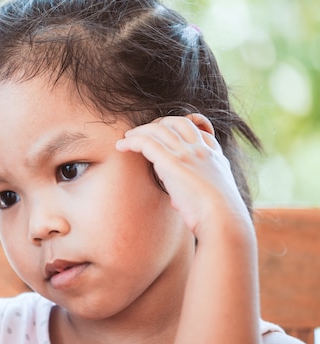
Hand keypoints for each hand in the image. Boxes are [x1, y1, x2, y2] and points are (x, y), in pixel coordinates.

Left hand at [115, 114, 249, 236]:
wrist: (223, 219)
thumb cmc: (217, 217)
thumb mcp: (212, 199)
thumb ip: (194, 194)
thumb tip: (179, 202)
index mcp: (215, 157)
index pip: (200, 131)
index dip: (182, 127)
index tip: (166, 134)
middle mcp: (201, 150)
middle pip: (177, 122)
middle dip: (158, 124)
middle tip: (142, 133)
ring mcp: (187, 153)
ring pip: (158, 129)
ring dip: (140, 131)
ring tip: (127, 138)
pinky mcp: (171, 161)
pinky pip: (146, 142)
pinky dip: (131, 141)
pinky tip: (121, 146)